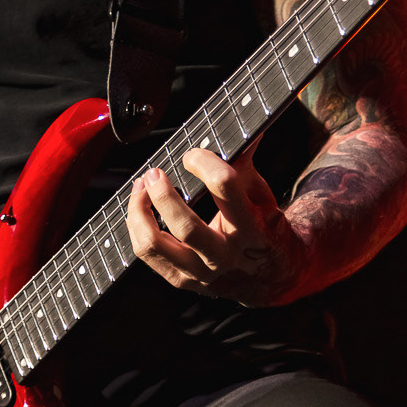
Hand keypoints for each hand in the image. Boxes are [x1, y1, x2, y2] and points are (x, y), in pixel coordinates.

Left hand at [126, 147, 305, 308]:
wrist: (270, 277)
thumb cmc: (264, 229)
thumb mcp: (261, 196)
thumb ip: (245, 163)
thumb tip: (248, 126)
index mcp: (252, 229)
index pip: (226, 188)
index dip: (205, 163)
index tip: (193, 155)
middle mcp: (225, 256)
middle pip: (186, 226)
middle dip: (163, 195)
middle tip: (154, 173)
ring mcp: (201, 272)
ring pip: (156, 245)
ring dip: (139, 211)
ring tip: (140, 188)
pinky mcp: (182, 279)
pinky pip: (147, 254)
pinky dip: (136, 227)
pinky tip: (140, 209)